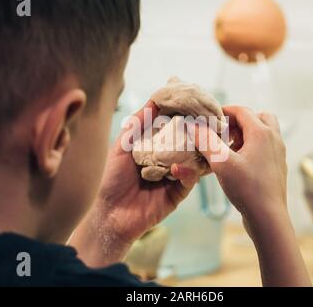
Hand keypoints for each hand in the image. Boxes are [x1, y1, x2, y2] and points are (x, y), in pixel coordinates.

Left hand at [69, 101, 198, 266]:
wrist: (109, 213)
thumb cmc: (110, 178)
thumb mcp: (121, 146)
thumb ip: (137, 124)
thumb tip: (154, 101)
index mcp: (153, 147)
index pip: (172, 128)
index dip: (181, 115)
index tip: (190, 100)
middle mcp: (166, 159)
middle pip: (186, 142)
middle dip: (195, 130)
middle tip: (204, 116)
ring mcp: (173, 176)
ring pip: (193, 160)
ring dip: (198, 149)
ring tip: (201, 137)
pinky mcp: (177, 193)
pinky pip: (189, 180)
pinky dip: (187, 172)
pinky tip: (179, 166)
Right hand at [195, 106, 310, 285]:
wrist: (268, 217)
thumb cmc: (246, 188)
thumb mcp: (221, 162)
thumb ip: (206, 141)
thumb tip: (194, 125)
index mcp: (262, 133)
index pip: (242, 111)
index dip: (224, 112)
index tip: (209, 120)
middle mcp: (274, 139)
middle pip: (258, 117)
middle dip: (239, 121)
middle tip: (224, 133)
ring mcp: (278, 153)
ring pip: (263, 132)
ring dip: (246, 134)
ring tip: (229, 149)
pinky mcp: (277, 166)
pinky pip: (265, 147)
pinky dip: (252, 146)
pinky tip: (238, 163)